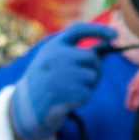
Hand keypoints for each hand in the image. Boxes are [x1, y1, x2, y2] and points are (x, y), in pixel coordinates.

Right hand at [8, 21, 116, 139]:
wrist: (23, 110)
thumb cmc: (44, 85)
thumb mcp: (52, 63)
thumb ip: (71, 55)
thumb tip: (100, 52)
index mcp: (51, 48)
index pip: (77, 30)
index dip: (98, 29)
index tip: (115, 34)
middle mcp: (53, 58)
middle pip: (91, 58)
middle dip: (95, 70)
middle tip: (87, 81)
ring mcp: (56, 75)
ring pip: (92, 77)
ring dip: (88, 88)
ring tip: (71, 92)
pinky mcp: (59, 94)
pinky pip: (86, 94)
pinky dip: (82, 100)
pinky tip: (68, 101)